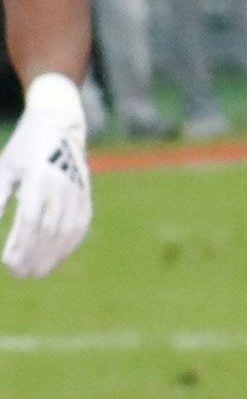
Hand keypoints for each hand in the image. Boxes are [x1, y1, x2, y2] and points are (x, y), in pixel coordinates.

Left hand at [0, 72, 91, 278]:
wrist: (60, 122)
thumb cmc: (23, 148)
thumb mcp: (6, 169)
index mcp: (40, 177)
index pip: (31, 219)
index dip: (20, 244)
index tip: (6, 263)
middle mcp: (63, 184)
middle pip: (50, 229)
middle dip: (34, 255)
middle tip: (18, 275)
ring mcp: (78, 188)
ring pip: (67, 230)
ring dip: (52, 255)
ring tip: (36, 273)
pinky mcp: (86, 192)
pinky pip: (81, 223)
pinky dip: (70, 244)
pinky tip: (57, 259)